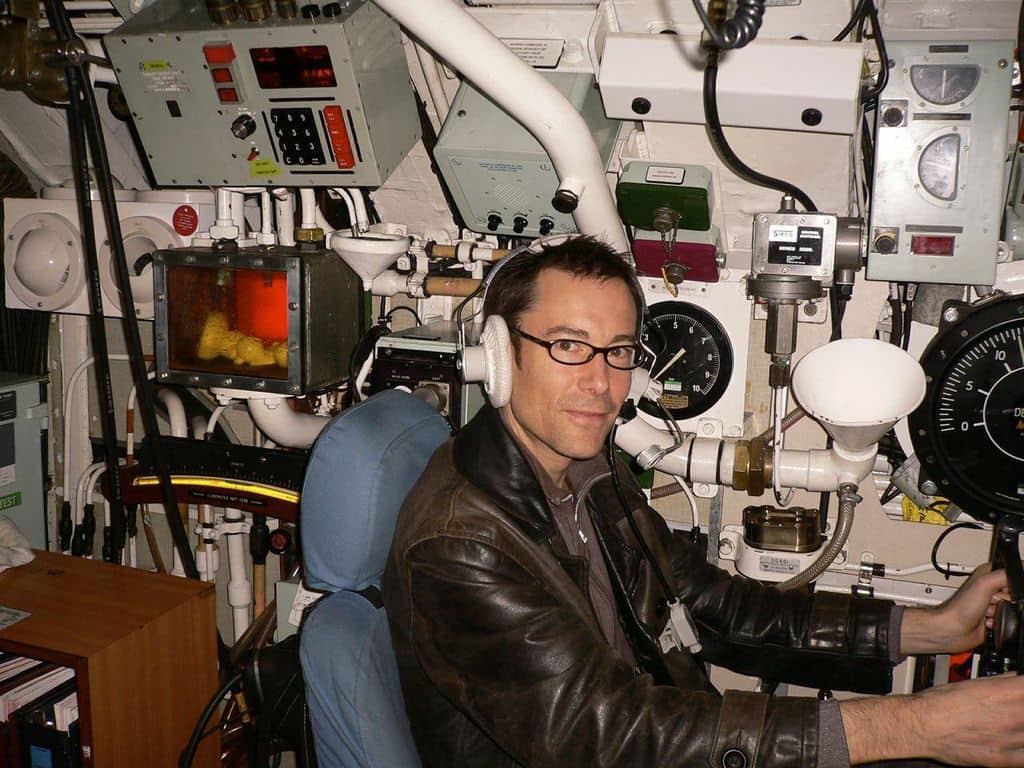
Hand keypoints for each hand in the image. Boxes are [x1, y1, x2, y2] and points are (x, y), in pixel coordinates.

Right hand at [842, 674, 1023, 765]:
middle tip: (1014, 707)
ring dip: (1023, 725)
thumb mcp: (970, 684)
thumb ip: (999, 682)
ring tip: (1011, 722)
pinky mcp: (1003, 759)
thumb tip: (1013, 679)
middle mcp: (1010, 715)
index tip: (1020, 690)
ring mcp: (1009, 739)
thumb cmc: (938, 704)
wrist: (919, 727)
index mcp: (1002, 692)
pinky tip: (1016, 740)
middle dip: (1022, 706)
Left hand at [900, 563, 1011, 655]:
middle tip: (992, 603)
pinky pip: (1010, 620)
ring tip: (988, 613)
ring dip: (1004, 613)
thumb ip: (1003, 576)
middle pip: (1015, 594)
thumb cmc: (959, 608)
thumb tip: (1019, 570)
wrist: (952, 630)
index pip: (1013, 574)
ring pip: (1014, 608)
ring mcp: (993, 604)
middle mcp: (991, 588)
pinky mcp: (995, 618)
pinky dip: (1003, 623)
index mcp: (988, 574)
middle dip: (1007, 602)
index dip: (1011, 585)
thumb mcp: (984, 585)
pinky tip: (989, 622)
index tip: (1003, 590)